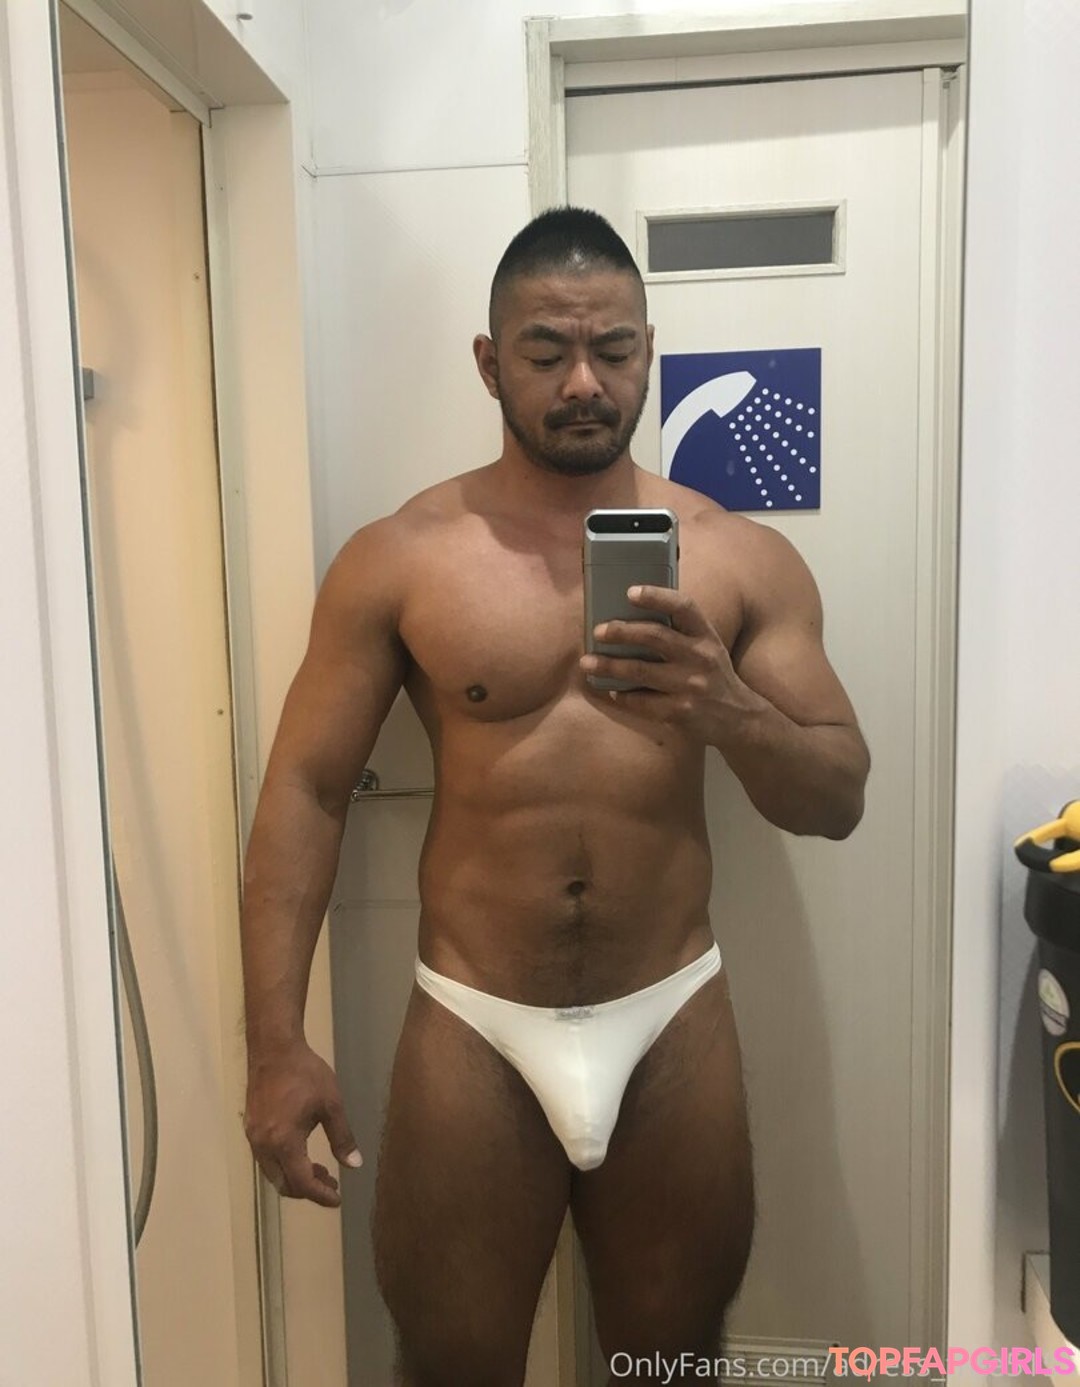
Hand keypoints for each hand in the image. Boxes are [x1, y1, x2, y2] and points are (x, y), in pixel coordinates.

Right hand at [244, 1040, 361, 1206]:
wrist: (274, 1049)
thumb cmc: (306, 1074)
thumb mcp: (331, 1104)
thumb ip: (342, 1137)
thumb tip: (354, 1165)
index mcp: (284, 1141)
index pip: (302, 1182)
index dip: (320, 1195)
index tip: (337, 1199)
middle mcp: (264, 1146)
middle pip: (284, 1184)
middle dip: (308, 1189)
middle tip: (331, 1182)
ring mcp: (253, 1138)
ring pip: (273, 1174)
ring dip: (295, 1178)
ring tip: (319, 1169)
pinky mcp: (250, 1129)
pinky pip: (266, 1160)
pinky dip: (284, 1165)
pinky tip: (301, 1153)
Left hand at [580, 584, 750, 737]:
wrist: (739, 719)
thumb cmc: (713, 676)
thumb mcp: (707, 649)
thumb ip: (680, 634)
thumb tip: (632, 618)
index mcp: (706, 636)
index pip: (684, 607)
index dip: (657, 597)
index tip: (631, 592)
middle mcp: (701, 657)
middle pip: (655, 636)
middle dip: (621, 631)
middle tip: (598, 631)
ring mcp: (691, 686)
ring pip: (640, 670)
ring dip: (609, 665)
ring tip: (587, 662)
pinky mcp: (681, 712)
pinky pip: (642, 701)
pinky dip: (623, 695)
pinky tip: (612, 690)